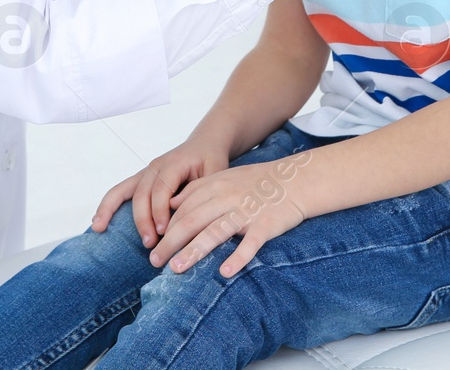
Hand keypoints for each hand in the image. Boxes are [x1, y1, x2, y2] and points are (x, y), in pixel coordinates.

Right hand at [89, 136, 232, 247]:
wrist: (205, 144)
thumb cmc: (211, 161)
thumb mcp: (216, 173)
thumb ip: (204, 192)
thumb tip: (193, 217)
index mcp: (174, 162)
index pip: (162, 188)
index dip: (161, 211)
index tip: (165, 233)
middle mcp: (156, 166)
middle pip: (142, 193)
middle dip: (143, 219)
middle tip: (150, 243)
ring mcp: (145, 172)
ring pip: (124, 190)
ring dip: (112, 211)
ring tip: (101, 229)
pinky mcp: (141, 180)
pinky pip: (119, 191)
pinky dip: (107, 205)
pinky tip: (97, 222)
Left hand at [148, 153, 316, 277]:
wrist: (295, 180)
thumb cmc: (257, 183)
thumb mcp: (224, 177)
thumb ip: (198, 189)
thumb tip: (170, 204)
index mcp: (215, 185)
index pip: (183, 208)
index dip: (166, 227)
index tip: (153, 245)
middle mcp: (227, 197)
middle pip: (192, 221)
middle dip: (170, 242)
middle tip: (155, 261)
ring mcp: (246, 211)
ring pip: (215, 232)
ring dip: (194, 251)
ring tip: (177, 268)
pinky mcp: (266, 225)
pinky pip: (250, 243)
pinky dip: (238, 257)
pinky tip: (225, 272)